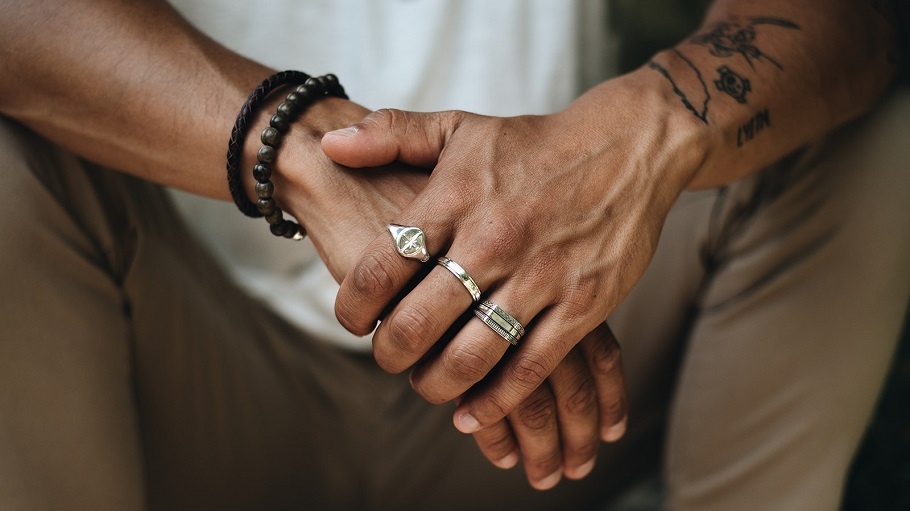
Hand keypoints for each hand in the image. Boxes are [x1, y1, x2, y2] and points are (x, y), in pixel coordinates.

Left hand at [266, 99, 628, 486]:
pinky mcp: (583, 305)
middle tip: (387, 357)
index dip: (354, 304)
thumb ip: (390, 133)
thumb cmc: (535, 143)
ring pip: (472, 355)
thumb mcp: (460, 126)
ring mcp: (541, 276)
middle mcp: (494, 240)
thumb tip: (330, 145)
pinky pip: (530, 367)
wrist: (628, 147)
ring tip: (427, 384)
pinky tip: (474, 412)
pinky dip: (496, 401)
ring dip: (437, 384)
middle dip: (390, 353)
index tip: (350, 319)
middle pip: (419, 322)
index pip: (384, 265)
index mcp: (456, 199)